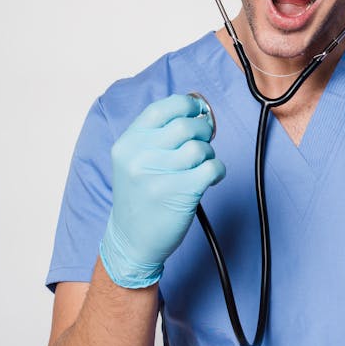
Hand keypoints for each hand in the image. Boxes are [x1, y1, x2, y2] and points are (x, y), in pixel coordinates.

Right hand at [100, 94, 225, 287]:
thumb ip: (156, 135)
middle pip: (185, 125)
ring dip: (208, 154)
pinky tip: (209, 178)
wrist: (131, 240)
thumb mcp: (132, 160)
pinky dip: (217, 170)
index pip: (161, 109)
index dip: (185, 105)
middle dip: (203, 130)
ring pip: (200, 148)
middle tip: (203, 141)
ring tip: (201, 165)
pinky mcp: (179, 194)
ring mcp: (158, 177)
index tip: (196, 110)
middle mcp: (139, 158)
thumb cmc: (140, 196)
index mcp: (127, 144)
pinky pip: (212, 168)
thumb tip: (196, 111)